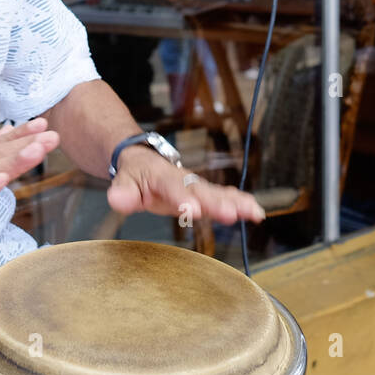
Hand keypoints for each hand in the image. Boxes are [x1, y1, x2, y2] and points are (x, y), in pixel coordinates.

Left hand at [106, 147, 264, 224]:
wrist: (143, 160)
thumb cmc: (135, 174)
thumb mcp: (123, 181)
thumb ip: (122, 192)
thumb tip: (118, 200)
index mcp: (162, 177)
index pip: (173, 188)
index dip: (182, 199)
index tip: (192, 211)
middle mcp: (185, 179)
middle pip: (202, 190)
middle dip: (217, 203)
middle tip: (230, 214)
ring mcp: (196, 186)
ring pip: (218, 193)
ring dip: (236, 202)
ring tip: (253, 212)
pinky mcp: (205, 194)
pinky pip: (225, 197)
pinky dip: (241, 203)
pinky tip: (256, 213)